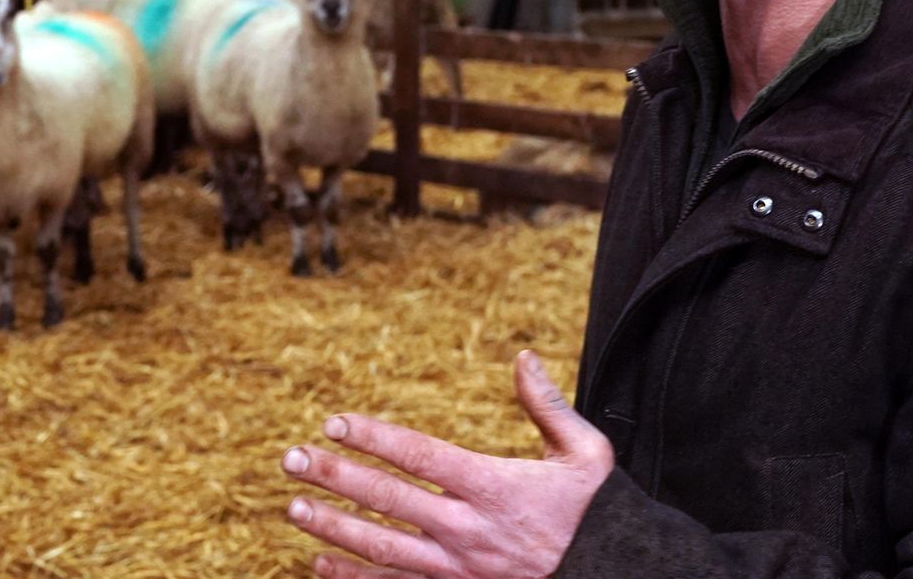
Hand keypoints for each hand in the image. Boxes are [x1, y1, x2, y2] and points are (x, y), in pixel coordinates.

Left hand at [281, 350, 612, 578]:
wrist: (622, 578)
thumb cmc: (601, 516)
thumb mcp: (587, 455)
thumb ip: (547, 406)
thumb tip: (523, 356)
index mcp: (495, 488)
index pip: (420, 456)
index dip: (373, 438)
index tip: (334, 422)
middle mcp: (470, 531)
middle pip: (388, 502)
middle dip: (335, 478)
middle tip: (291, 460)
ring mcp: (461, 570)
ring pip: (383, 550)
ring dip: (334, 529)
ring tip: (294, 509)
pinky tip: (320, 565)